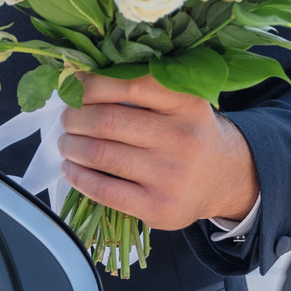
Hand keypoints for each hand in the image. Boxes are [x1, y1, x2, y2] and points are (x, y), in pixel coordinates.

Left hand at [59, 74, 257, 231]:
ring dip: (71, 146)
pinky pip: (104, 190)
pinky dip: (78, 177)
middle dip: (75, 117)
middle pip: (107, 120)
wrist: (224, 179)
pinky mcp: (159, 208)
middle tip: (68, 118)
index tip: (75, 85)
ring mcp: (171, 176)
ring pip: (100, 154)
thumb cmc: (188, 133)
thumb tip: (79, 82)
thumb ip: (142, 88)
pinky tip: (71, 168)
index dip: (93, 83)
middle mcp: (182, 138)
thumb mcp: (181, 102)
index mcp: (187, 103)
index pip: (130, 84)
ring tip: (66, 142)